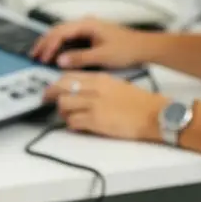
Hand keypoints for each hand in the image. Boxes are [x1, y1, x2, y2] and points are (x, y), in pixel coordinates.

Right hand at [30, 18, 153, 69]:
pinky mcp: (92, 35)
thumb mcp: (102, 56)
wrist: (144, 47)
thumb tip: (60, 61)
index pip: (60, 32)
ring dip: (52, 43)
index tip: (42, 58)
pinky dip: (61, 45)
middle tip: (34, 55)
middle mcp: (86, 23)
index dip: (49, 45)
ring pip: (63, 33)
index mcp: (87, 24)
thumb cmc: (127, 48)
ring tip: (41, 54)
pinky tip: (57, 54)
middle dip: (45, 42)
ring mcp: (89, 28)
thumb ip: (80, 58)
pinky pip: (71, 38)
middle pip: (58, 30)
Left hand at [43, 72, 164, 141]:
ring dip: (62, 112)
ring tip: (68, 116)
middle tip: (46, 100)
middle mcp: (94, 89)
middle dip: (50, 94)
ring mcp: (94, 104)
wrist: (154, 114)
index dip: (56, 82)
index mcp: (100, 78)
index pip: (69, 75)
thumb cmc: (140, 102)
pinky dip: (71, 125)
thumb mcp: (117, 85)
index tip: (52, 88)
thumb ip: (98, 86)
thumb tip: (81, 92)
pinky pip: (72, 122)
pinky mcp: (95, 121)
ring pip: (63, 104)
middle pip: (61, 87)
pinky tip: (78, 126)